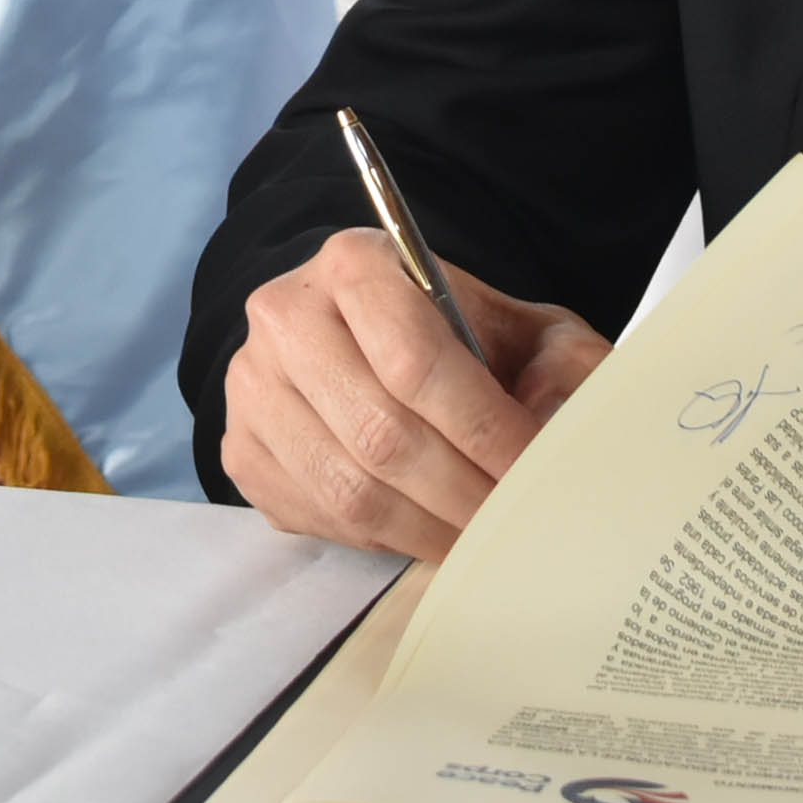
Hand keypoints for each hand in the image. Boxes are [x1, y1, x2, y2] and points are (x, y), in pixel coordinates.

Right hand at [220, 227, 617, 558]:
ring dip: (427, 529)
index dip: (484, 430)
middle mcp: (285, 315)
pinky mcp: (241, 448)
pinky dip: (380, 538)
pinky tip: (425, 532)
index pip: (417, 361)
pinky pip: (315, 515)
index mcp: (354, 263)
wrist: (372, 339)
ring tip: (479, 540)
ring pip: (347, 488)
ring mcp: (251, 386)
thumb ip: (562, 369)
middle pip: (381, 433)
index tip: (534, 474)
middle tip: (514, 524)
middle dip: (462, 494)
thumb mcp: (525, 329)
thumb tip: (559, 435)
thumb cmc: (459, 338)